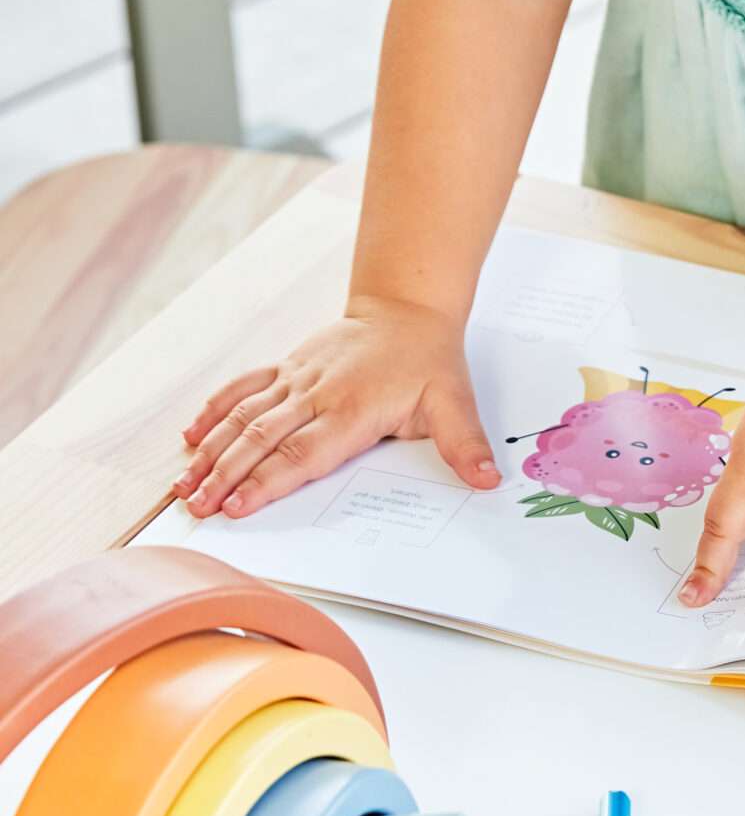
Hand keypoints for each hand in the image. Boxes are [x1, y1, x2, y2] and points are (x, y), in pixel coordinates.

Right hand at [176, 296, 499, 520]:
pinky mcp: (286, 368)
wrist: (407, 307)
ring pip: (244, 416)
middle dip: (226, 476)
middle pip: (262, 440)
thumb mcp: (454, 401)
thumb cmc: (427, 358)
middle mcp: (316, 394)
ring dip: (211, 451)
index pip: (303, 453)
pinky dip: (215, 409)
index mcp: (352, 410)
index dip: (268, 480)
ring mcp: (296, 379)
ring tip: (183, 485)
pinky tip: (191, 434)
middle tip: (198, 508)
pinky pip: (243, 387)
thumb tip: (489, 480)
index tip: (238, 506)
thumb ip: (465, 444)